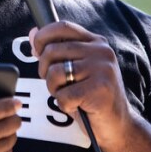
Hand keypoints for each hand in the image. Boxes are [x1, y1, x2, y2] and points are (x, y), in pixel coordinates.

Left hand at [30, 22, 133, 147]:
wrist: (118, 125)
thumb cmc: (92, 98)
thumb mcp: (75, 70)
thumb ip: (56, 52)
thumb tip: (32, 33)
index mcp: (96, 42)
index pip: (63, 27)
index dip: (43, 37)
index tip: (37, 51)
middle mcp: (101, 51)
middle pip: (53, 51)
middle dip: (44, 70)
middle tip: (56, 85)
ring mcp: (103, 69)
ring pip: (55, 73)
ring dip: (54, 89)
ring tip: (68, 96)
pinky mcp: (101, 89)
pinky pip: (64, 95)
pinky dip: (64, 105)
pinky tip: (77, 106)